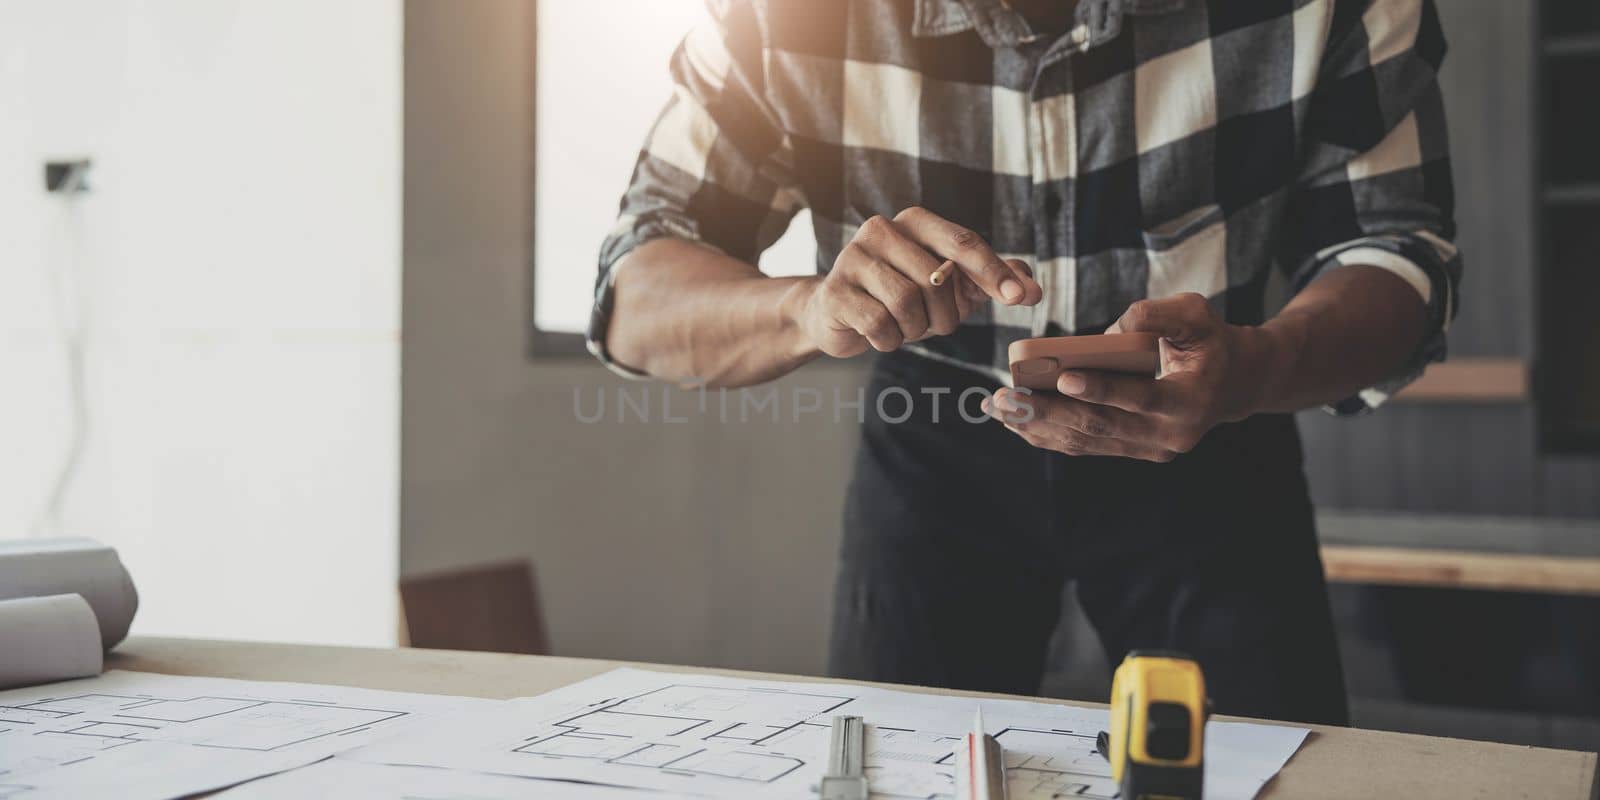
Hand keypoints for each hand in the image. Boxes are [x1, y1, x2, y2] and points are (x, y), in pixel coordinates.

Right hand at [788, 207, 1041, 357]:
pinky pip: (879, 324)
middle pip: (937, 280)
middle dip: (945, 315)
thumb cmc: (902, 297)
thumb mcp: (953, 287)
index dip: (994, 272)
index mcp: (914, 222)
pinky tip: (881, 335)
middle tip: (933, 324)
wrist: (837, 315)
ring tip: (904, 327)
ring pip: (907, 303)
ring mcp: (852, 258)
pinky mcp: (834, 291)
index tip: (1020, 299)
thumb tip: (1033, 290)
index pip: (962, 242)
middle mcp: (881, 230)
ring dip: (915, 329)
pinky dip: (889, 341)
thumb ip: (994, 281)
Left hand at [983, 293, 1290, 461]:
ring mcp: (1149, 449)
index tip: (1063, 378)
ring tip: (999, 409)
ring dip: (1039, 426)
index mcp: (1188, 402)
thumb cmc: (1210, 341)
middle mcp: (1168, 436)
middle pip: (1101, 427)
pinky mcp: (1133, 451)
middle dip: (1049, 413)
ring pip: (1087, 441)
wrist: (1236, 382)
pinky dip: (1049, 434)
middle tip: (1007, 398)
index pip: (1139, 399)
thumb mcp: (1197, 315)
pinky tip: (1016, 422)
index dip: (1102, 389)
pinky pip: (1086, 445)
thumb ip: (1159, 315)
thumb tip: (1110, 330)